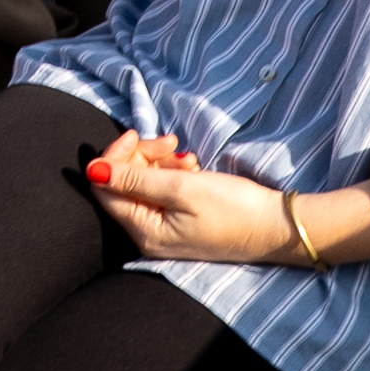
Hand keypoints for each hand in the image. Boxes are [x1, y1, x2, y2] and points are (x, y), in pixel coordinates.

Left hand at [80, 132, 292, 261]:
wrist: (277, 227)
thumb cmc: (233, 208)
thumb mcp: (182, 187)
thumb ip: (135, 178)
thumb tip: (92, 170)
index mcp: (144, 231)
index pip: (104, 188)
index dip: (115, 157)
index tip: (136, 135)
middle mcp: (148, 235)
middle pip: (123, 184)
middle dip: (141, 157)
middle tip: (170, 143)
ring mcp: (164, 230)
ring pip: (144, 184)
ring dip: (159, 163)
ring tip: (189, 159)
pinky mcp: (180, 222)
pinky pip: (162, 192)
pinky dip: (173, 174)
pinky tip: (194, 168)